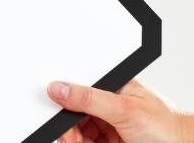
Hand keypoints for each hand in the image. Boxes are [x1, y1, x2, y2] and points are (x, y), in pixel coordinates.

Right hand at [49, 79, 193, 142]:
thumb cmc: (167, 128)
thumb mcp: (125, 109)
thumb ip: (90, 98)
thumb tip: (58, 88)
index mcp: (113, 86)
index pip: (78, 83)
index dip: (62, 93)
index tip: (52, 106)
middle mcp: (108, 103)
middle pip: (73, 108)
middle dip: (66, 121)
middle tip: (67, 133)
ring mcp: (107, 123)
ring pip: (75, 127)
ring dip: (71, 135)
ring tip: (74, 141)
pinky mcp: (105, 140)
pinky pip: (82, 140)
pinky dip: (76, 142)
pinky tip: (78, 142)